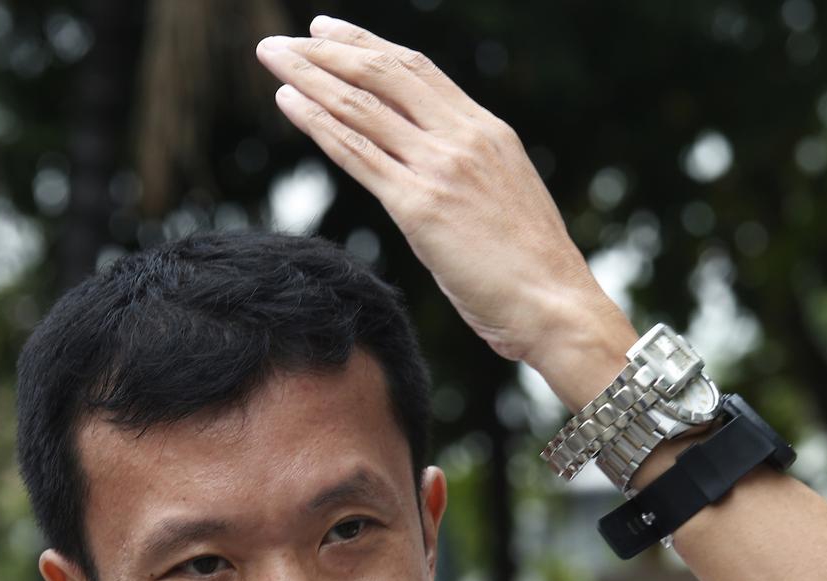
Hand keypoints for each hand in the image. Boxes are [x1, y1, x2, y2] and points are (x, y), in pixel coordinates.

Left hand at [255, 17, 633, 379]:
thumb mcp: (503, 199)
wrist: (554, 304)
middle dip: (327, 50)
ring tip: (271, 58)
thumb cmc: (532, 270)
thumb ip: (468, 174)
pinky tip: (287, 103)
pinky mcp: (419, 207)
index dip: (367, 45)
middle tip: (284, 41)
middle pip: (383, 73)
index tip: (329, 31)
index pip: (417, 70)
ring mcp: (440, 168)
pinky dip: (317, 123)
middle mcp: (462, 138)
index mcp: (487, 131)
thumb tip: (436, 174)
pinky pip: (356, 153)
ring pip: (361, 106)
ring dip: (308, 77)